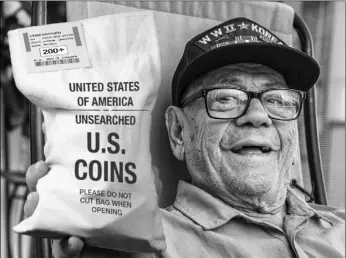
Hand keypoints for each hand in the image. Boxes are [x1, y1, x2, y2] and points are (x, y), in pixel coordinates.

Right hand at [24, 161, 160, 256]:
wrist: (141, 252)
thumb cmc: (135, 224)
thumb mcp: (141, 201)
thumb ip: (144, 186)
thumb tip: (153, 169)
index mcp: (86, 196)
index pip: (63, 181)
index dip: (51, 170)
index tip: (46, 160)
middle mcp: (75, 213)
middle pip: (47, 199)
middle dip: (37, 184)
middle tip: (38, 174)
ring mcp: (73, 234)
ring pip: (47, 225)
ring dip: (38, 212)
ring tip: (37, 201)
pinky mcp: (77, 255)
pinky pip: (64, 253)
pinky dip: (66, 247)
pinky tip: (73, 241)